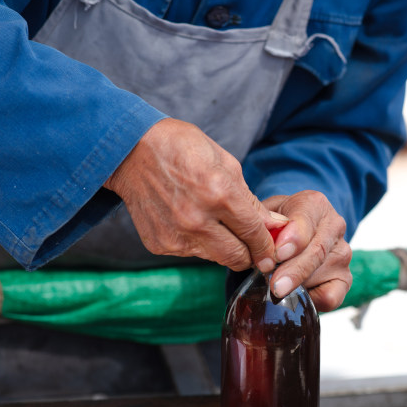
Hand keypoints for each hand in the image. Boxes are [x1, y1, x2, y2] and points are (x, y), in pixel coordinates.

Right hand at [103, 118, 284, 271]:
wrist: (131, 151)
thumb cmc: (183, 148)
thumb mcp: (226, 163)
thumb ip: (250, 201)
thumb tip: (275, 226)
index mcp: (219, 194)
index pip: (255, 234)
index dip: (268, 246)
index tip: (271, 251)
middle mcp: (197, 220)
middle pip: (237, 257)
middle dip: (249, 254)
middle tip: (251, 246)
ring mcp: (176, 235)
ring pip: (215, 258)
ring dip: (222, 247)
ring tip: (215, 224)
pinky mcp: (160, 244)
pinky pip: (191, 253)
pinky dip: (198, 243)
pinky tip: (189, 221)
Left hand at [262, 192, 351, 311]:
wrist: (291, 237)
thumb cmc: (275, 227)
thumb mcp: (264, 218)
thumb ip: (262, 226)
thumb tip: (260, 242)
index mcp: (315, 204)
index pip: (307, 220)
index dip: (294, 239)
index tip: (279, 253)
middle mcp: (334, 225)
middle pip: (317, 251)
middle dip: (295, 270)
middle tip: (276, 286)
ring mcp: (342, 253)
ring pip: (321, 275)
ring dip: (297, 286)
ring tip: (275, 286)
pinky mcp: (344, 279)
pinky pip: (331, 296)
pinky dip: (312, 301)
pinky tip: (295, 296)